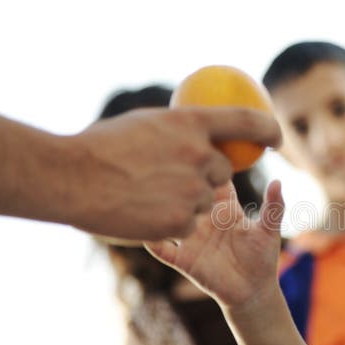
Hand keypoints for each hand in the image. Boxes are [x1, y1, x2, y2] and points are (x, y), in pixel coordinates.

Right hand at [68, 106, 280, 239]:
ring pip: (204, 200)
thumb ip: (178, 129)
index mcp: (190, 123)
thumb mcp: (144, 124)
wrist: (68, 179)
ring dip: (184, 200)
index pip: (246, 121)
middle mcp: (198, 154)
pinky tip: (142, 213)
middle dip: (205, 174)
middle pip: (222, 169)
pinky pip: (188, 223)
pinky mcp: (181, 221)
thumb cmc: (97, 145)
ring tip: (144, 193)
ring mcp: (191, 189)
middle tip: (174, 174)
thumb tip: (198, 125)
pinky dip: (170, 222)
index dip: (267, 128)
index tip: (277, 136)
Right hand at [145, 180, 284, 307]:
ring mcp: (191, 238)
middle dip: (177, 181)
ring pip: (169, 217)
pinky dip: (151, 239)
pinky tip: (147, 230)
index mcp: (225, 207)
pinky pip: (160, 248)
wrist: (253, 291)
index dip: (206, 166)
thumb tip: (277, 182)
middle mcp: (204, 219)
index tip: (200, 150)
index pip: (212, 180)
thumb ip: (274, 207)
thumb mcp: (269, 231)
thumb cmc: (263, 257)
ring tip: (153, 196)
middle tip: (169, 168)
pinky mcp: (183, 260)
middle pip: (186, 193)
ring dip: (160, 207)